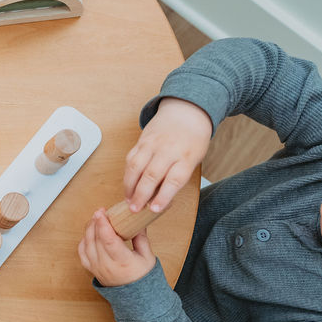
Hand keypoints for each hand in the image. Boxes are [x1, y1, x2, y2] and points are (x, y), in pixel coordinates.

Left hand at [78, 209, 155, 286]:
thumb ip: (141, 238)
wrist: (136, 298)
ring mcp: (97, 268)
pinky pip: (82, 252)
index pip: (108, 241)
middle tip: (100, 211)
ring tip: (96, 219)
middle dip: (95, 223)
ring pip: (86, 245)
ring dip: (89, 229)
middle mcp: (107, 266)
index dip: (103, 225)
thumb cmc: (143, 277)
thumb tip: (137, 221)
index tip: (101, 212)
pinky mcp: (92, 269)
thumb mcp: (147, 256)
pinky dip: (84, 240)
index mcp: (123, 262)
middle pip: (95, 240)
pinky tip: (90, 233)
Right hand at [123, 97, 211, 212]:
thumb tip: (161, 198)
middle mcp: (168, 149)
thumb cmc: (193, 140)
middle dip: (141, 195)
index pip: (174, 180)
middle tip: (135, 209)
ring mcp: (153, 144)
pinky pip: (131, 159)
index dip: (163, 196)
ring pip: (136, 167)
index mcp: (186, 157)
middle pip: (151, 175)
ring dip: (130, 186)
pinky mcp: (142, 140)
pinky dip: (127, 174)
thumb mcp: (194, 159)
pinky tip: (127, 185)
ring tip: (128, 200)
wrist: (187, 111)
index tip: (154, 209)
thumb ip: (178, 176)